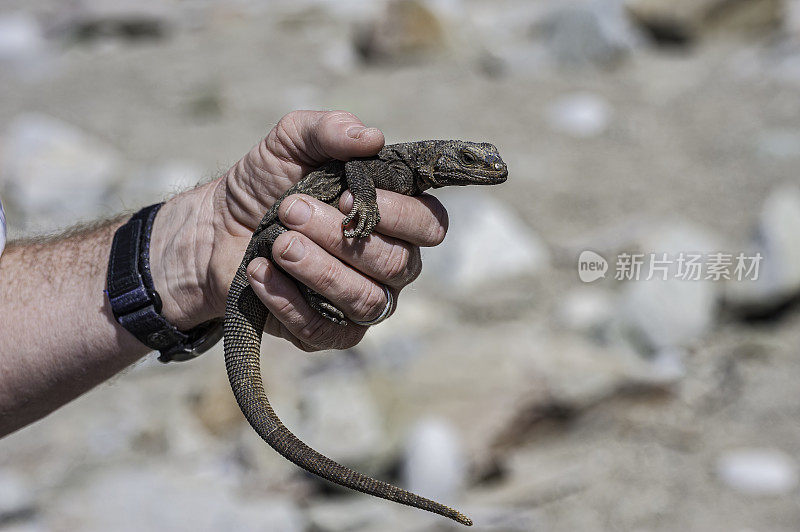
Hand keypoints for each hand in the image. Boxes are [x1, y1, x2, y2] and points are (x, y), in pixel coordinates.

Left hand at [152, 111, 447, 350]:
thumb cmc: (266, 184)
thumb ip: (329, 130)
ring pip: (364, 299)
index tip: (342, 194)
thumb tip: (372, 137)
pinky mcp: (329, 333)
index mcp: (396, 218)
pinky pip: (323, 330)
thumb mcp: (289, 143)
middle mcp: (391, 264)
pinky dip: (288, 300)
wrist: (215, 229)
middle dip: (339, 236)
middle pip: (396, 263)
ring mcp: (362, 301)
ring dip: (318, 269)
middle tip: (289, 210)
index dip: (396, 213)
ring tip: (277, 243)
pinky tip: (260, 271)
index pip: (430, 225)